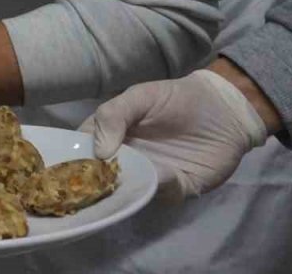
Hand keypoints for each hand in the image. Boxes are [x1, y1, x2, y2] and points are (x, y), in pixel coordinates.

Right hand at [81, 69, 269, 203]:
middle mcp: (125, 162)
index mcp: (108, 138)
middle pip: (100, 179)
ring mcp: (150, 177)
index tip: (66, 163)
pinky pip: (163, 194)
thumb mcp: (141, 96)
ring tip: (124, 179)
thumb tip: (98, 151)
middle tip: (91, 179)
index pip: (81, 152)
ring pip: (129, 192)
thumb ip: (114, 115)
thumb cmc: (177, 98)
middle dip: (93, 182)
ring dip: (125, 188)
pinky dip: (161, 186)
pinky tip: (162, 173)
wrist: (225, 108)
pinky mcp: (177, 189)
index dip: (72, 158)